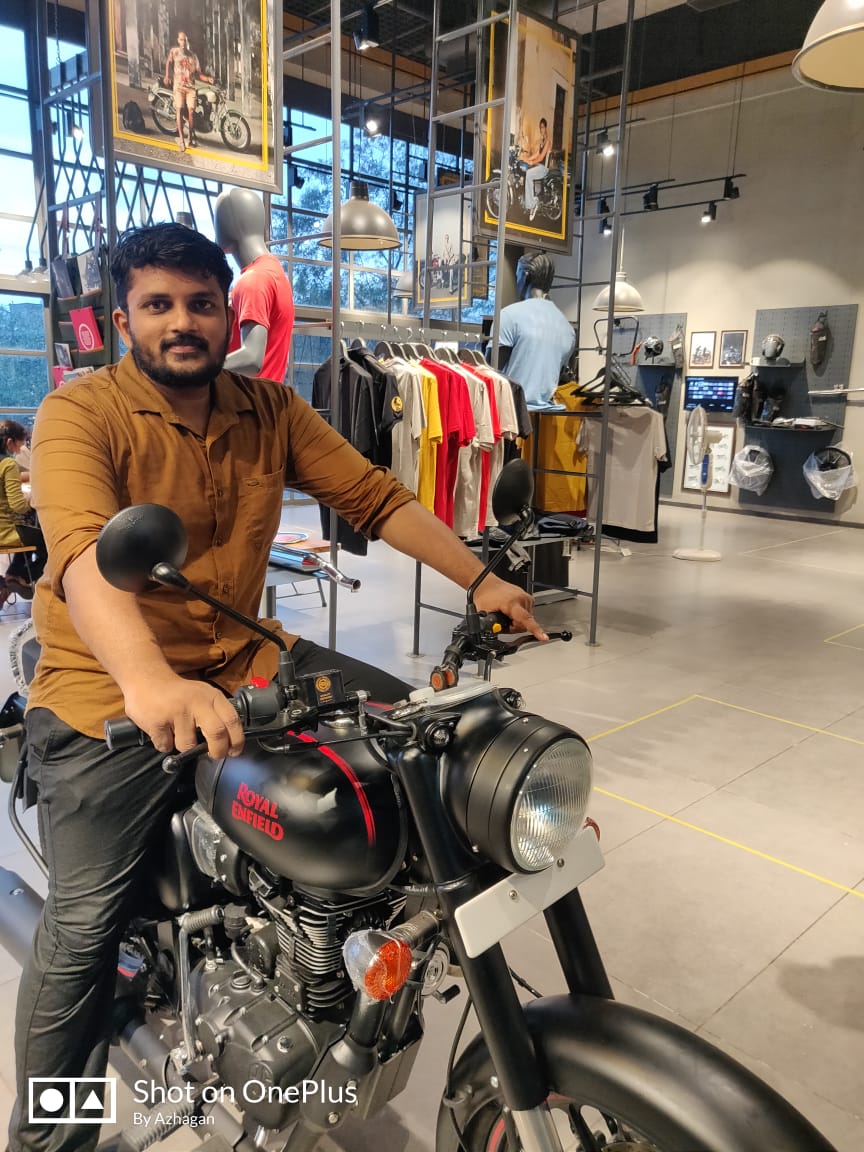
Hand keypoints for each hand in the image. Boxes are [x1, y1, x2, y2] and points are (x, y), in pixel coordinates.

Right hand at [122, 675, 245, 759]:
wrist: (144, 678)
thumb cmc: (177, 693)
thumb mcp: (203, 695)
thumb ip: (215, 714)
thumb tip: (228, 743)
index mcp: (211, 696)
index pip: (232, 720)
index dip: (236, 740)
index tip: (234, 751)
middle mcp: (197, 702)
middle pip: (217, 734)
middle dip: (218, 751)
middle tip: (215, 755)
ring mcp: (176, 711)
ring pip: (187, 745)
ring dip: (182, 745)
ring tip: (176, 732)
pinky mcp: (157, 721)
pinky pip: (165, 746)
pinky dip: (164, 743)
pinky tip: (161, 730)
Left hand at [474, 575, 547, 642]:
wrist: (488, 584)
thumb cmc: (486, 596)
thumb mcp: (484, 612)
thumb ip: (490, 625)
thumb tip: (495, 631)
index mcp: (511, 602)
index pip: (525, 619)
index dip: (535, 630)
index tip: (543, 637)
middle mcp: (522, 599)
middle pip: (525, 624)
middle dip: (514, 627)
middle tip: (503, 621)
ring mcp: (526, 598)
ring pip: (527, 620)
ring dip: (516, 621)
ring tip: (506, 613)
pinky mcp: (528, 598)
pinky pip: (527, 614)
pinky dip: (520, 616)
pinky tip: (511, 611)